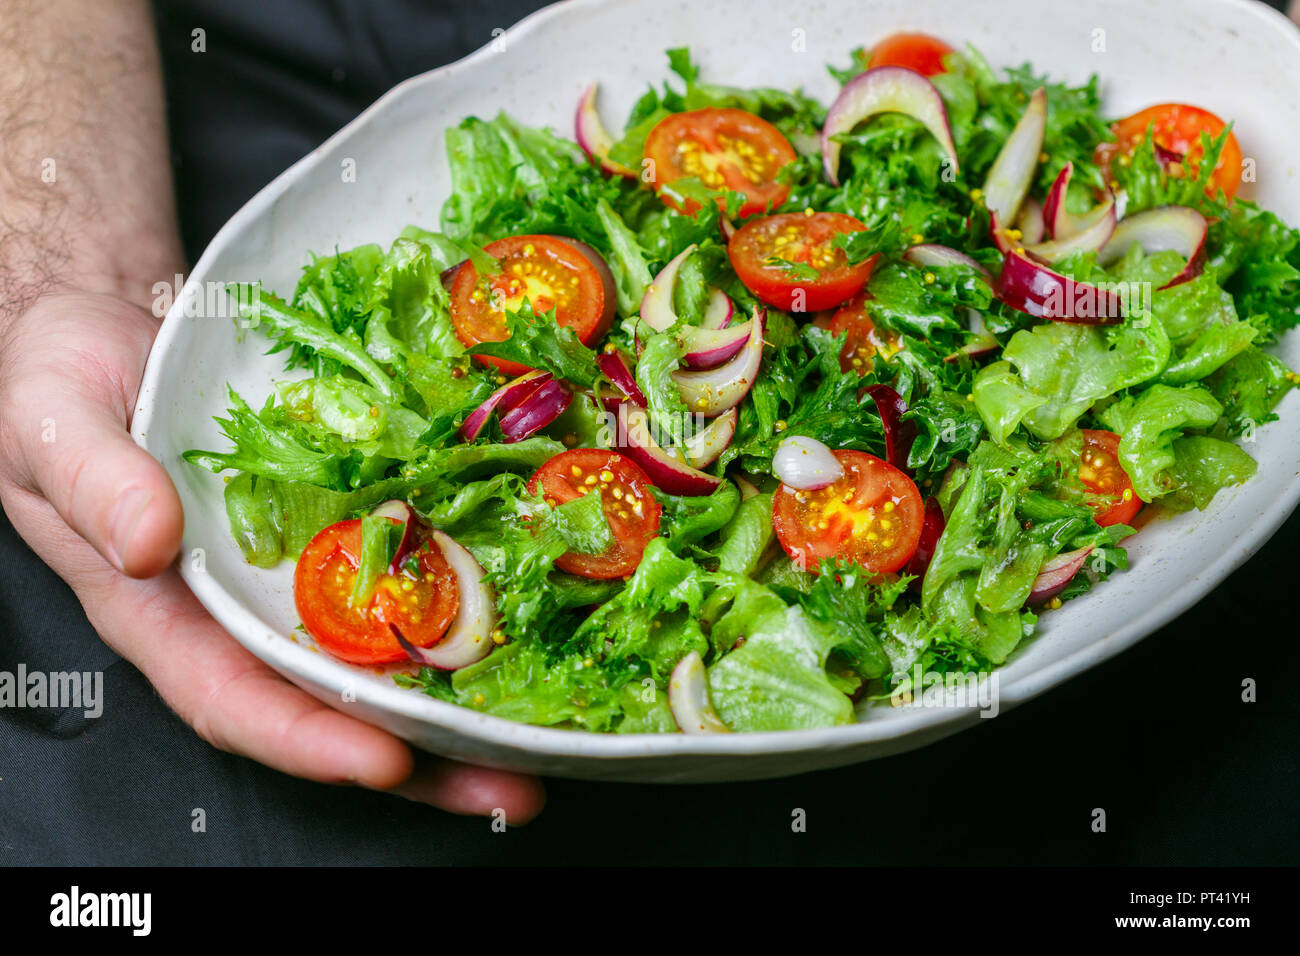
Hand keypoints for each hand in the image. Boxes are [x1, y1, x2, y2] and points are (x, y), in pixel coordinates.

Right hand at [0, 291, 544, 821]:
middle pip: (333, 703)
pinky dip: (462, 605)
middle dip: (420, 755)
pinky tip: (526, 623)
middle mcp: (244, 608)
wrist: (114, 321)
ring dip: (461, 703)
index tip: (381, 759)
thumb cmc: (62, 379)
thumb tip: (147, 542)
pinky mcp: (344, 525)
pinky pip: (403, 575)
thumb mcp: (51, 420)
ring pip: (382, 655)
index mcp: (165, 610)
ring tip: (541, 737)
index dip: (306, 738)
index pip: (234, 698)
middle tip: (508, 783)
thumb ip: (93, 482)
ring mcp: (301, 572)